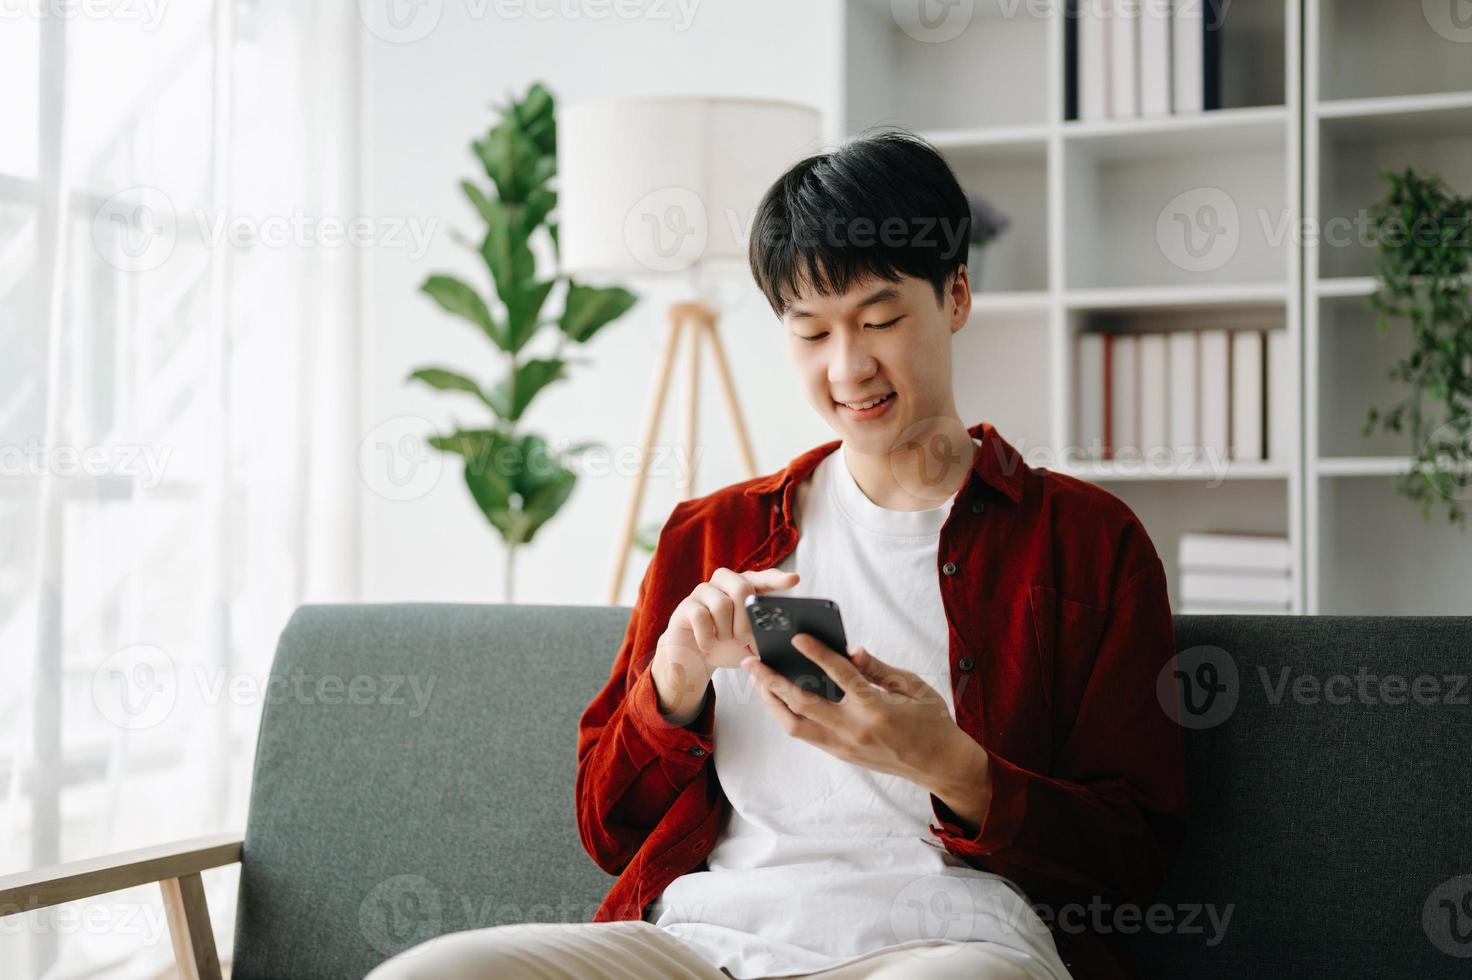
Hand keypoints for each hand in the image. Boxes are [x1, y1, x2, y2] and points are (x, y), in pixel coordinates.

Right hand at [652, 567, 799, 724]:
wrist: (694, 659)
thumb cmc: (727, 647)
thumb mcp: (750, 645)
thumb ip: (764, 638)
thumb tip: (778, 641)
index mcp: (746, 588)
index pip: (764, 578)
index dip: (778, 578)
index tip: (794, 580)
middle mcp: (725, 583)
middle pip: (742, 588)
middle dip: (746, 619)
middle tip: (744, 639)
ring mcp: (704, 591)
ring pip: (722, 604)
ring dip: (726, 631)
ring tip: (725, 642)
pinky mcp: (686, 606)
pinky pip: (700, 616)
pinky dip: (707, 637)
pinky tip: (708, 645)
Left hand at [739, 633, 971, 790]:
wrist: (939, 765)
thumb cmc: (931, 721)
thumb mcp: (913, 687)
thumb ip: (879, 668)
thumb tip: (852, 649)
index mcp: (877, 708)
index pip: (841, 676)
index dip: (817, 654)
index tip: (797, 637)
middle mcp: (855, 730)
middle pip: (803, 704)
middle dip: (773, 681)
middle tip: (752, 660)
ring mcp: (845, 746)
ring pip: (796, 725)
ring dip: (772, 702)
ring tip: (759, 680)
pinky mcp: (841, 755)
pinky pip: (806, 734)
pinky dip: (789, 715)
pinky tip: (779, 698)